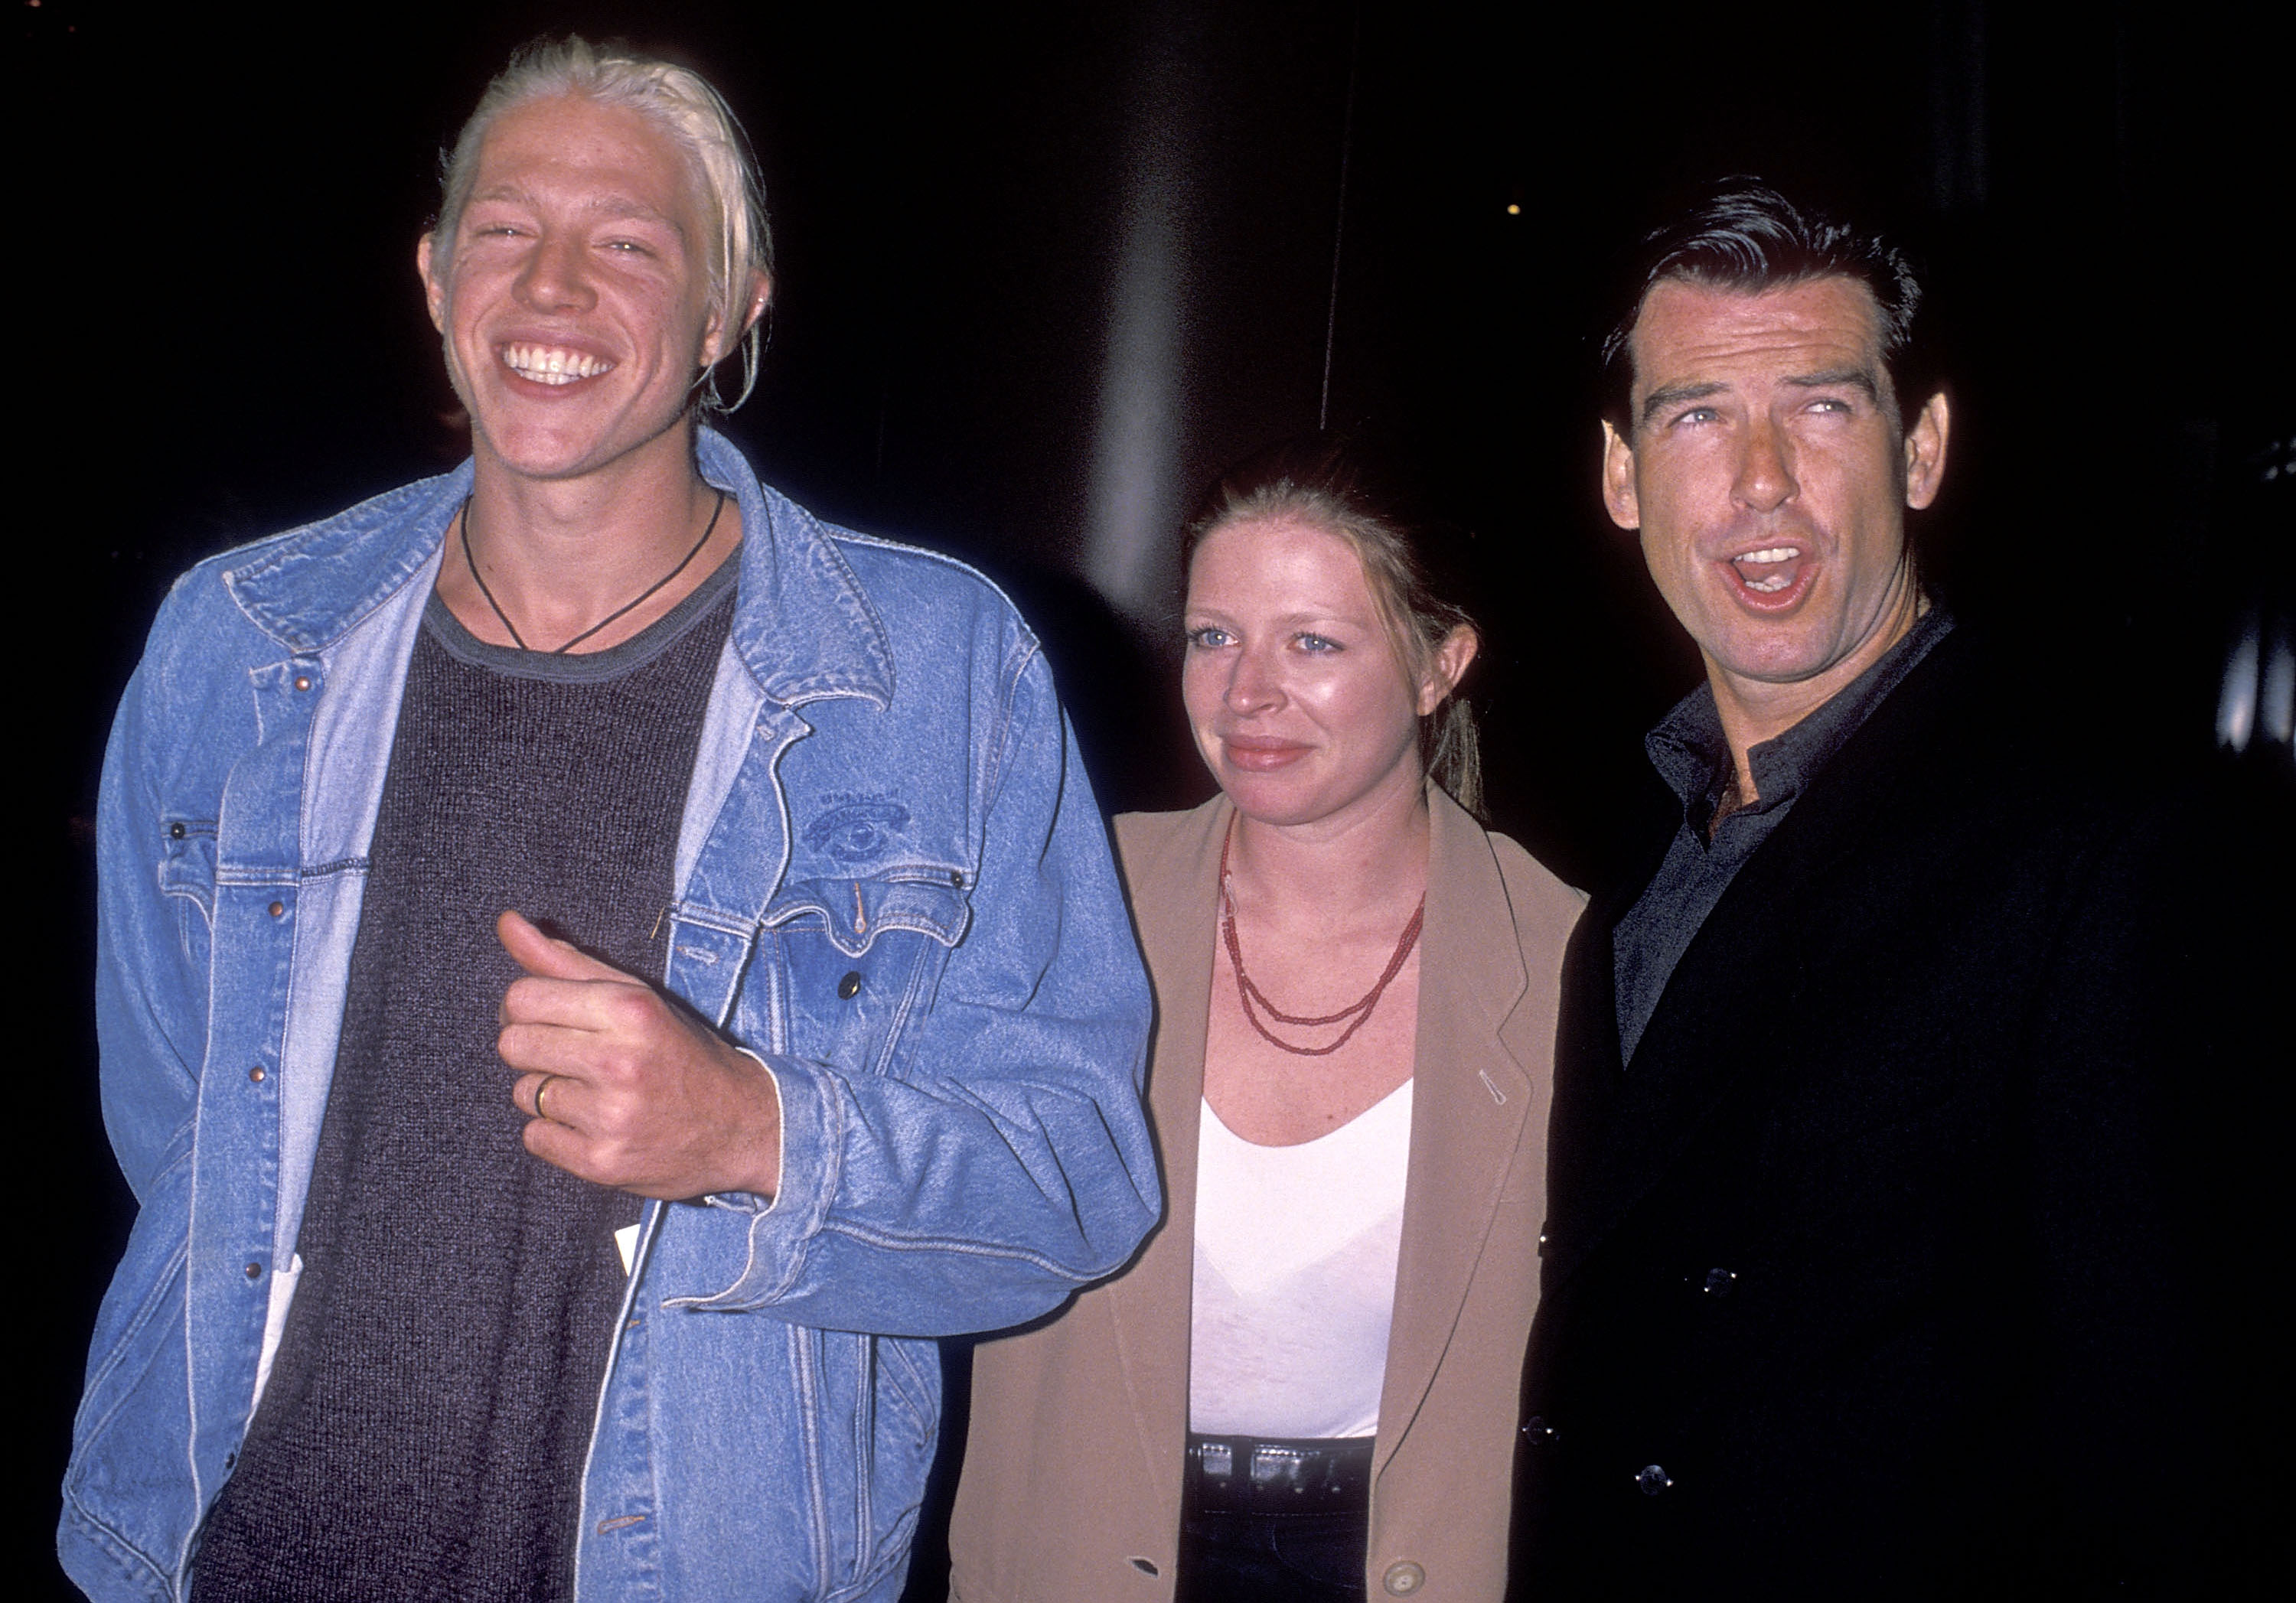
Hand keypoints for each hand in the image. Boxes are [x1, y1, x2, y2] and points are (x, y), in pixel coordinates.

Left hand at [495, 910, 781, 1199]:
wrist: (740, 1126)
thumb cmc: (681, 1053)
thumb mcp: (636, 998)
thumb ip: (566, 962)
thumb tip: (507, 922)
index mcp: (629, 1010)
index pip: (522, 998)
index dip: (525, 1008)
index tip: (548, 1018)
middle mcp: (619, 1062)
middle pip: (513, 1045)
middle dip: (532, 1049)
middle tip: (569, 1056)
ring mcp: (610, 1116)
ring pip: (523, 1093)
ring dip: (548, 1093)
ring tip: (592, 1093)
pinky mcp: (602, 1162)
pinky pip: (535, 1138)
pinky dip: (555, 1132)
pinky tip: (593, 1124)